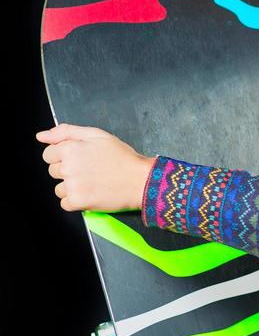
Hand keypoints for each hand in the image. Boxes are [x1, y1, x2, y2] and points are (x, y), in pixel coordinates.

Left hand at [35, 123, 155, 212]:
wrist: (140, 180)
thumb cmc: (121, 156)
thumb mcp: (96, 135)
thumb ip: (66, 132)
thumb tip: (41, 136)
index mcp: (69, 149)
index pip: (48, 154)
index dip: (63, 155)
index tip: (80, 158)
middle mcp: (67, 168)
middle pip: (52, 171)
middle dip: (67, 170)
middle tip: (89, 170)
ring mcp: (72, 186)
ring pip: (58, 188)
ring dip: (70, 187)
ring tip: (91, 182)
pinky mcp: (78, 202)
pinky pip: (65, 203)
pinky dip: (75, 201)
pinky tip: (90, 193)